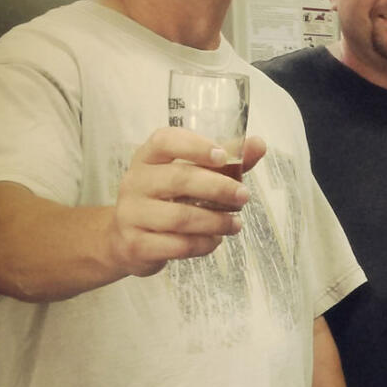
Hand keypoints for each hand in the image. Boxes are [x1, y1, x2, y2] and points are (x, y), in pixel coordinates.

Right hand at [106, 129, 266, 277]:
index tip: (224, 157)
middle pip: (179, 179)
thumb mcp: (194, 175)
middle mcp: (135, 181)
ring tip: (236, 224)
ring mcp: (131, 214)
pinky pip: (177, 245)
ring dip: (216, 221)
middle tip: (244, 196)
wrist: (128, 240)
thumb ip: (227, 162)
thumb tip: (258, 144)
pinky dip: (204, 244)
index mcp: (148, 157)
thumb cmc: (168, 198)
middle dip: (219, 188)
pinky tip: (215, 240)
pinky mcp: (136, 244)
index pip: (165, 141)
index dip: (196, 146)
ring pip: (181, 217)